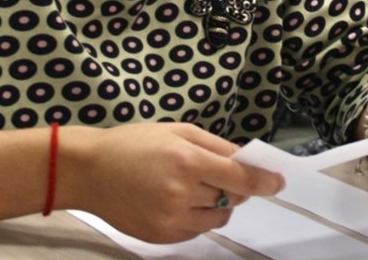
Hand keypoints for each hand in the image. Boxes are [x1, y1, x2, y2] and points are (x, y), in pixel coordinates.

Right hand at [70, 123, 283, 243]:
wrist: (89, 171)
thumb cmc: (133, 144)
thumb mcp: (177, 131)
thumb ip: (216, 146)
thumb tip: (246, 160)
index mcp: (187, 162)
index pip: (241, 178)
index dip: (265, 181)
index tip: (278, 182)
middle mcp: (182, 194)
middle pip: (232, 197)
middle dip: (232, 185)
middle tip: (211, 172)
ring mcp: (171, 219)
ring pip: (218, 216)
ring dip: (217, 202)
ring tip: (192, 186)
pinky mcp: (161, 237)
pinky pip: (197, 230)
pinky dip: (198, 217)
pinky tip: (178, 200)